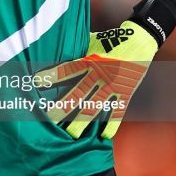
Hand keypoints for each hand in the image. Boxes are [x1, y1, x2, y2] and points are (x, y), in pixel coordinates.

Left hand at [36, 21, 157, 138]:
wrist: (139, 40)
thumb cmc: (110, 40)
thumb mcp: (91, 42)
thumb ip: (77, 50)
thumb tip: (57, 49)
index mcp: (89, 60)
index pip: (67, 70)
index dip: (52, 76)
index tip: (36, 82)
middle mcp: (99, 74)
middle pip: (78, 93)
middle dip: (63, 108)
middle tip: (49, 119)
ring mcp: (113, 85)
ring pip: (95, 107)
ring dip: (82, 122)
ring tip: (71, 134)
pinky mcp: (125, 92)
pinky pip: (118, 111)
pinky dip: (111, 124)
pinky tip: (104, 135)